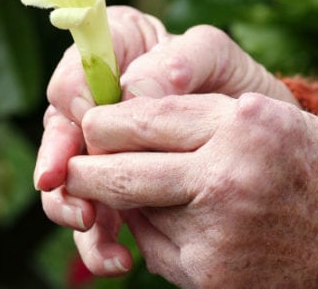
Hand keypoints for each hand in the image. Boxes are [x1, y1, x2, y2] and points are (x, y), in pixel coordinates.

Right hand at [36, 6, 297, 274]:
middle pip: (57, 137)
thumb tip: (133, 89)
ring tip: (90, 225)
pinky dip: (99, 244)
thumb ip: (182, 58)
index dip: (75, 101)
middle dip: (61, 167)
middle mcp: (94, 107)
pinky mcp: (116, 195)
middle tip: (77, 186)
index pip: (72, 79)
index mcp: (109, 60)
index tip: (91, 122)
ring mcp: (101, 155)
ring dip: (70, 208)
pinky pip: (95, 221)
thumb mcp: (216, 59)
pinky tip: (119, 260)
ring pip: (66, 185)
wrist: (259, 139)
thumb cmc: (234, 85)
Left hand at [66, 93, 317, 286]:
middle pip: (121, 170)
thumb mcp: (271, 119)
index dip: (105, 120)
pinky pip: (158, 251)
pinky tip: (182, 225)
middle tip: (72, 163)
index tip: (92, 123)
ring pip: (135, 213)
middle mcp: (226, 176)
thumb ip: (199, 121)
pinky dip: (156, 236)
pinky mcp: (213, 277)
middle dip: (86, 166)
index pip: (141, 117)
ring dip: (127, 203)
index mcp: (242, 122)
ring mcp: (218, 233)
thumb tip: (122, 133)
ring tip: (136, 192)